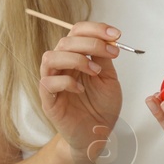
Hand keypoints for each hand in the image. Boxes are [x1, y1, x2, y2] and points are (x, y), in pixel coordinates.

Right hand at [37, 21, 123, 163]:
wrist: (97, 135)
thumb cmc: (101, 107)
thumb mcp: (109, 78)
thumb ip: (104, 58)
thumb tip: (108, 37)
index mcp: (75, 57)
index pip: (77, 32)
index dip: (95, 29)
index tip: (116, 34)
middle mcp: (62, 66)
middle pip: (65, 41)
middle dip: (91, 43)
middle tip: (112, 53)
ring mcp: (53, 82)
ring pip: (50, 57)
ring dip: (75, 59)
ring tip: (95, 71)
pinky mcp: (48, 101)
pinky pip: (48, 83)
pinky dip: (66, 82)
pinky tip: (81, 90)